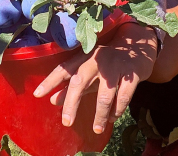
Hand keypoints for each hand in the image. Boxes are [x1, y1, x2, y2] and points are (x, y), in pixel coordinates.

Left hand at [33, 22, 156, 134]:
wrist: (140, 48)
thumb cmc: (108, 64)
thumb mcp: (89, 73)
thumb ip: (72, 86)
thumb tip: (52, 100)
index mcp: (84, 57)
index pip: (64, 68)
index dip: (50, 81)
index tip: (37, 94)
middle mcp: (97, 59)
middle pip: (80, 81)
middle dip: (71, 103)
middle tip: (67, 122)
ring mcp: (115, 66)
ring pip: (105, 94)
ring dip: (100, 114)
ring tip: (97, 129)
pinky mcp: (132, 74)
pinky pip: (123, 96)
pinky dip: (117, 110)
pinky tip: (113, 117)